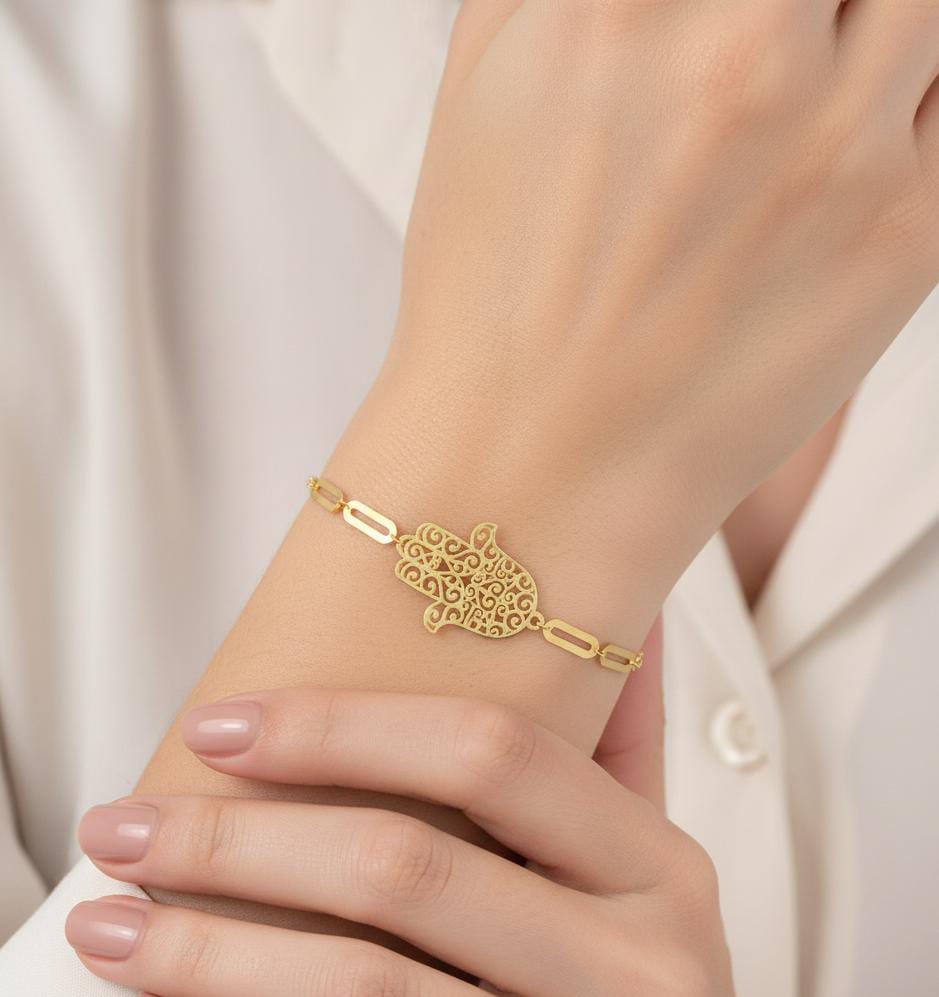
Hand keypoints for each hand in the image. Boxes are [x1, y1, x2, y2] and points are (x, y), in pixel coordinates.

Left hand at [67, 626, 739, 996]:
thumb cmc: (642, 991)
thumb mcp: (652, 870)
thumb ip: (627, 747)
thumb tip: (626, 616)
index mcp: (657, 870)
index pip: (492, 753)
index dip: (345, 728)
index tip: (222, 724)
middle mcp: (632, 969)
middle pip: (403, 870)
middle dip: (239, 842)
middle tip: (125, 827)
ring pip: (360, 991)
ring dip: (211, 949)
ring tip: (113, 921)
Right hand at [367, 0, 938, 576]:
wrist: (537, 466)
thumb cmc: (489, 298)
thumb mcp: (479, 97)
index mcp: (618, 1)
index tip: (718, 19)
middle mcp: (742, 51)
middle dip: (805, 10)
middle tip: (771, 48)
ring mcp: (840, 144)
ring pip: (919, 4)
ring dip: (871, 29)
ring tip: (805, 92)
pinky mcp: (910, 237)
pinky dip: (912, 103)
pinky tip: (847, 138)